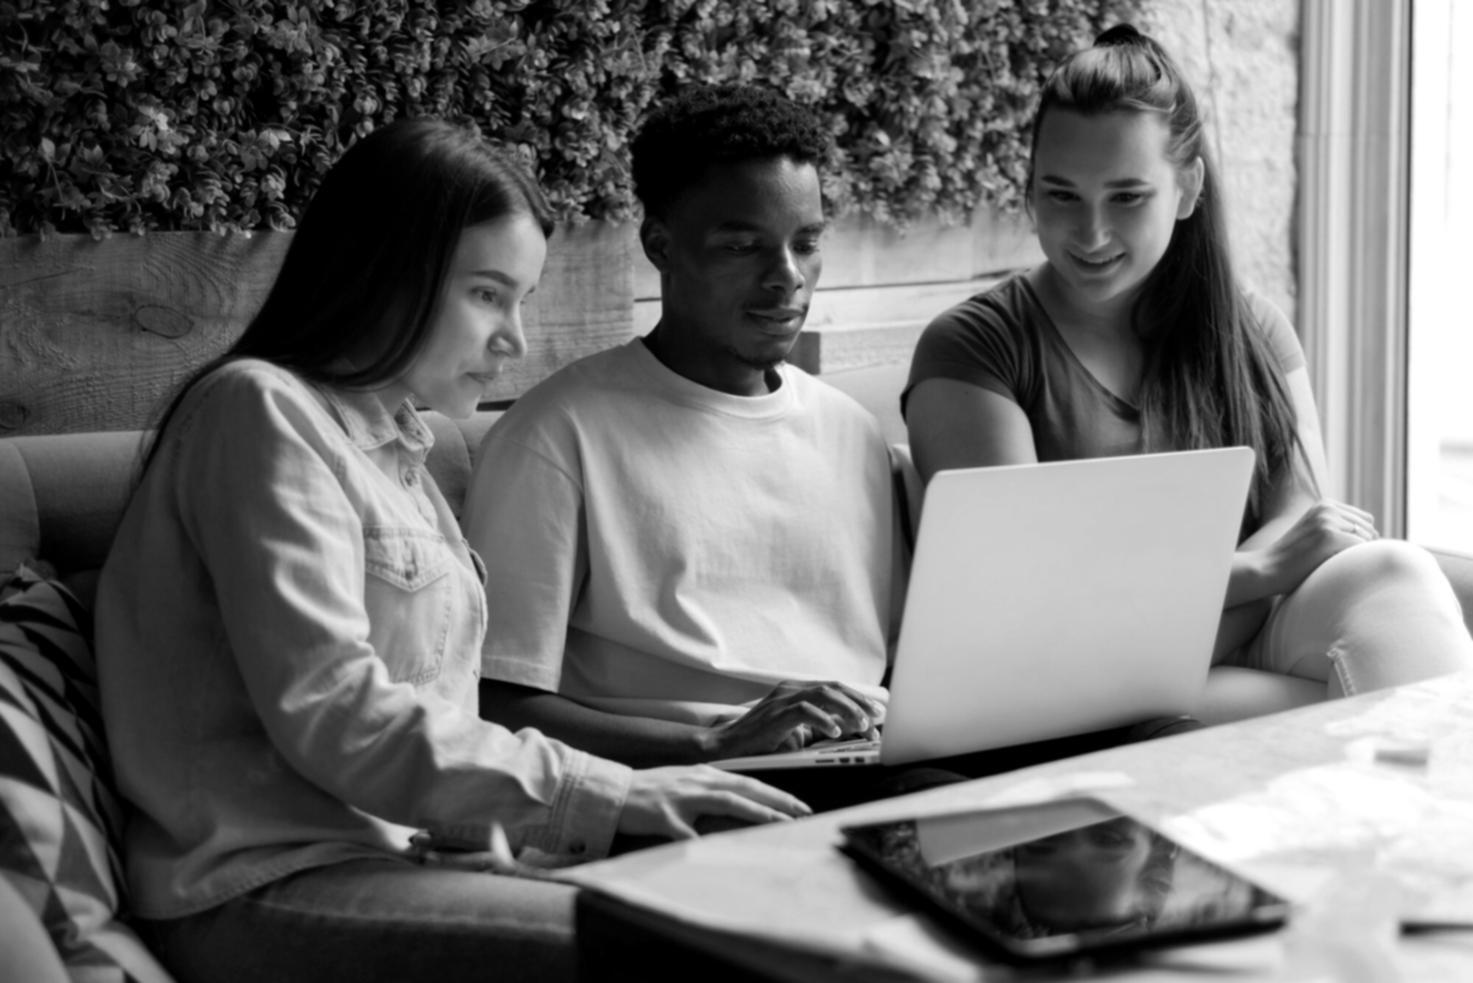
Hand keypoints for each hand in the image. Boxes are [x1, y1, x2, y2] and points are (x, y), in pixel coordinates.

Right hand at [617, 766, 810, 840]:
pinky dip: (705, 842)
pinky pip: (687, 833)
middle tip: (802, 812)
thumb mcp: (683, 784)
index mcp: (703, 775)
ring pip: (727, 802)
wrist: (613, 790)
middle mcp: (697, 782)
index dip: (775, 793)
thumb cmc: (649, 791)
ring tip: (779, 823)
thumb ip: (709, 790)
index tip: (798, 805)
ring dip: (757, 812)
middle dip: (777, 800)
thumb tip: (738, 802)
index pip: (748, 782)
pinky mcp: (663, 816)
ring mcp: (681, 798)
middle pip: (745, 788)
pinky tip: (723, 852)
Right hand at [700, 680, 883, 759]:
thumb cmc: (761, 743)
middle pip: (834, 687)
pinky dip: (824, 720)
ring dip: (848, 709)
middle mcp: (791, 689)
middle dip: (859, 702)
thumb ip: (820, 728)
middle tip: (877, 718)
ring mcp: (782, 699)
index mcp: (797, 691)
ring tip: (863, 725)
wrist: (727, 748)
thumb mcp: (796, 734)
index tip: (878, 712)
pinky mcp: (775, 713)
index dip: (858, 698)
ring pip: (824, 694)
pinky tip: (836, 732)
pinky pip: (805, 710)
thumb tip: (851, 730)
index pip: (834, 688)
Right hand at [1254, 499, 1377, 594]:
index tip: (1341, 555)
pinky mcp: (1329, 535)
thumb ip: (1339, 527)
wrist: (1267, 569)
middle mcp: (1328, 507)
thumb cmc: (1292, 560)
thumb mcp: (1314, 533)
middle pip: (1369, 528)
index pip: (1364, 519)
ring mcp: (1328, 520)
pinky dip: (1353, 562)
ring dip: (1357, 555)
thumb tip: (1376, 535)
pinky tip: (1333, 568)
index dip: (1360, 540)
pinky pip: (1361, 549)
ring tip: (1333, 565)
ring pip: (1367, 539)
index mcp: (1325, 504)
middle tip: (1338, 563)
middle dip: (1362, 547)